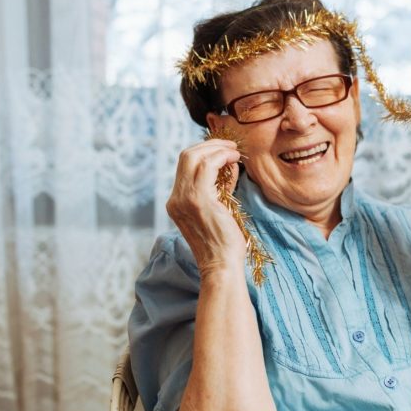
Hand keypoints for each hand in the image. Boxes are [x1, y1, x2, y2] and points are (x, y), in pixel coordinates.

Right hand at [165, 139, 245, 275]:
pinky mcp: (199, 200)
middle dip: (209, 145)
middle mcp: (176, 199)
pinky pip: (208, 166)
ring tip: (235, 152)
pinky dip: (222, 157)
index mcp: (176, 202)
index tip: (224, 152)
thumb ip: (220, 186)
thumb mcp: (219, 209)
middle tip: (230, 146)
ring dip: (217, 149)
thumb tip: (228, 164)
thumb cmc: (224, 242)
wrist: (222, 265)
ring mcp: (184, 199)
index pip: (185, 166)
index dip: (204, 153)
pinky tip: (234, 160)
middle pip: (185, 156)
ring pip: (194, 157)